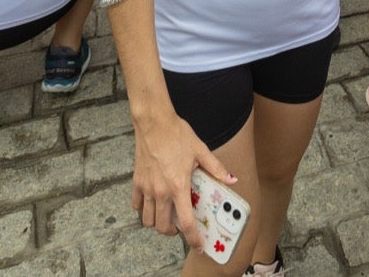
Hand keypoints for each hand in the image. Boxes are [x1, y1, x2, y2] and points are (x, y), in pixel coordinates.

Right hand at [129, 111, 234, 248]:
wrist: (153, 122)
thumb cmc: (176, 134)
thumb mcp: (201, 151)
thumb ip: (216, 168)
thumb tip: (231, 180)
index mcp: (178, 186)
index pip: (186, 223)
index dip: (193, 239)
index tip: (198, 246)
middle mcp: (160, 191)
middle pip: (162, 227)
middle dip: (172, 233)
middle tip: (180, 227)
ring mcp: (146, 188)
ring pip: (147, 220)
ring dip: (157, 222)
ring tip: (166, 215)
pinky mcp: (136, 181)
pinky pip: (136, 204)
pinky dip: (142, 209)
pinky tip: (152, 202)